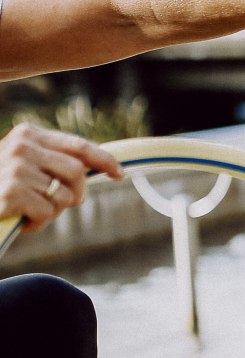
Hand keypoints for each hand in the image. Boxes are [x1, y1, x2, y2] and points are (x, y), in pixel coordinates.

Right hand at [0, 124, 123, 232]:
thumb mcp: (24, 165)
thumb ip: (52, 162)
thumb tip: (96, 169)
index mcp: (28, 134)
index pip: (77, 145)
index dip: (103, 160)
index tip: (119, 173)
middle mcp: (23, 146)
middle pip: (78, 174)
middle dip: (75, 194)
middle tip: (57, 204)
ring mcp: (17, 168)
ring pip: (64, 197)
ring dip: (52, 211)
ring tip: (29, 209)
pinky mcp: (13, 191)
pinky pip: (47, 213)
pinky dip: (38, 223)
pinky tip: (20, 218)